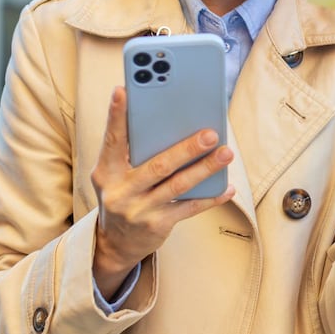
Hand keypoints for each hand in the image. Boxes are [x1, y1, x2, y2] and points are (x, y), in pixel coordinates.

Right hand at [89, 87, 235, 297]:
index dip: (116, 115)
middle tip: (211, 133)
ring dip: (206, 168)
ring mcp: (139, 210)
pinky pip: (189, 208)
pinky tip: (228, 187)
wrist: (115, 243)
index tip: (123, 90)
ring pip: (178, 185)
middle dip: (187, 148)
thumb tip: (170, 122)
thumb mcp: (116, 173)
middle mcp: (120, 190)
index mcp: (106, 171)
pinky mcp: (157, 225)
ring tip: (227, 153)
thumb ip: (133, 152)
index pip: (112, 139)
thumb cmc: (123, 193)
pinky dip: (211, 197)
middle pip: (158, 165)